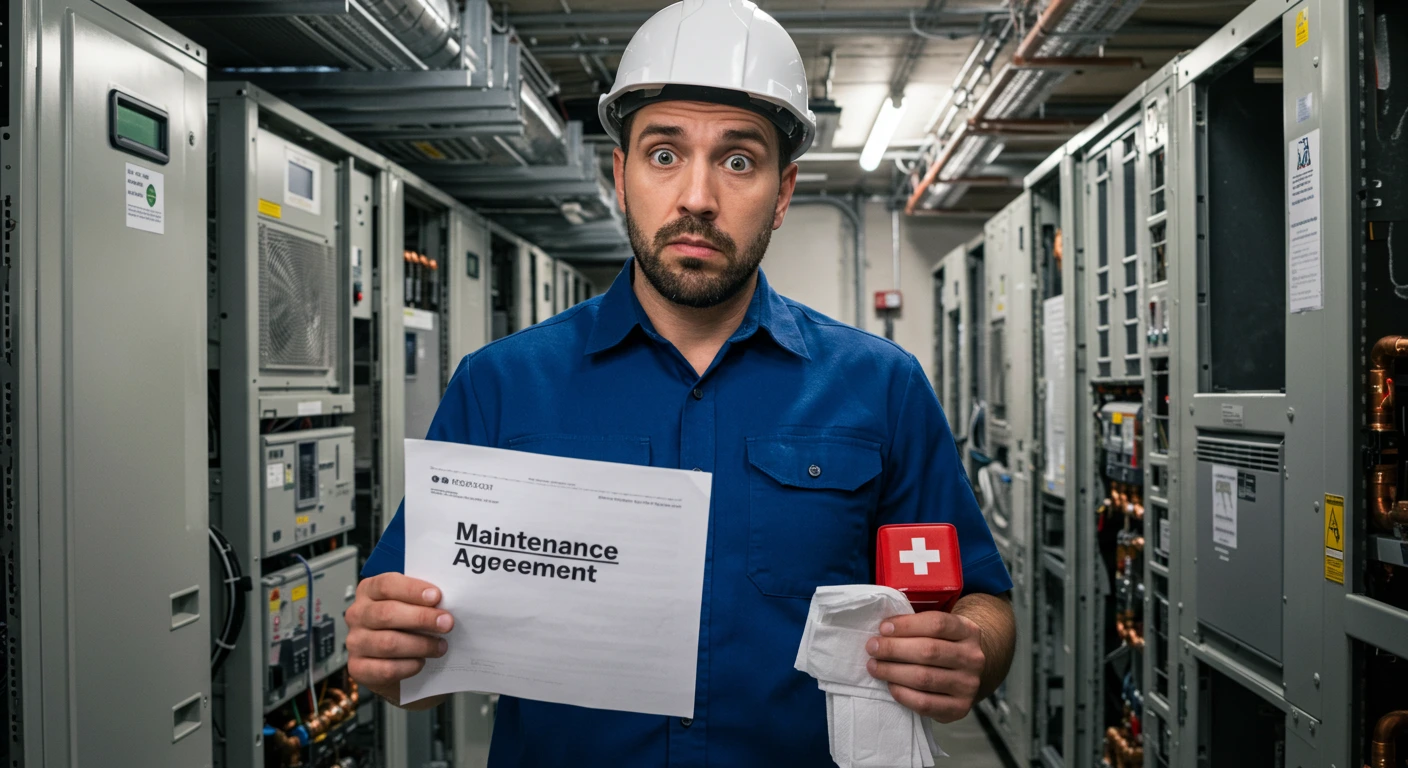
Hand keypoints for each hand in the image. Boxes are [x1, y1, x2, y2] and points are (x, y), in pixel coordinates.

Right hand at [345, 573, 454, 702]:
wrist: (391, 662)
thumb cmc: (404, 626)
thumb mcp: (410, 606)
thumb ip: (422, 600)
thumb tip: (446, 602)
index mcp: (369, 591)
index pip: (386, 585)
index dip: (412, 590)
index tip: (437, 596)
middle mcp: (357, 615)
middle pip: (387, 613)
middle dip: (421, 618)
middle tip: (447, 623)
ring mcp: (355, 642)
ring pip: (388, 643)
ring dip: (421, 645)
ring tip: (441, 646)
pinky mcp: (359, 668)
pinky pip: (387, 668)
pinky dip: (409, 666)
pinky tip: (422, 662)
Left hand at [865, 611, 984, 722]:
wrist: (966, 675)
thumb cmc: (944, 646)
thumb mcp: (941, 630)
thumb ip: (918, 626)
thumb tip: (883, 630)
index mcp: (968, 631)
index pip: (937, 624)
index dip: (906, 625)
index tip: (883, 628)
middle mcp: (973, 658)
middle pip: (929, 651)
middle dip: (894, 649)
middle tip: (872, 648)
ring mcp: (968, 685)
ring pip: (924, 678)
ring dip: (892, 671)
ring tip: (874, 666)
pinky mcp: (960, 709)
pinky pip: (925, 703)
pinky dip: (902, 694)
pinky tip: (890, 685)